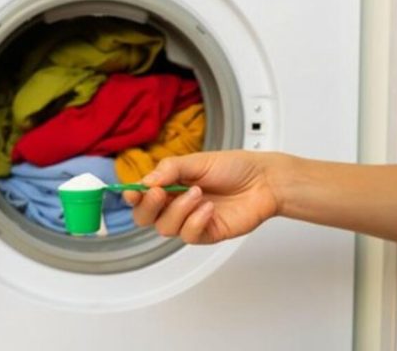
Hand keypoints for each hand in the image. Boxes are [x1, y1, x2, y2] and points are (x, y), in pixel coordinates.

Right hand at [123, 150, 284, 243]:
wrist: (264, 181)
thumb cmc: (234, 167)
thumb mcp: (197, 161)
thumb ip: (169, 170)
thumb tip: (146, 181)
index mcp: (169, 184)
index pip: (140, 195)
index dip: (132, 196)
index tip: (133, 192)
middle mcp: (175, 204)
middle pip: (144, 218)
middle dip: (148, 207)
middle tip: (159, 193)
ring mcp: (189, 221)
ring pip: (165, 228)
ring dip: (178, 209)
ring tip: (198, 193)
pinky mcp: (205, 233)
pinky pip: (188, 235)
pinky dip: (195, 221)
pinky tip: (209, 209)